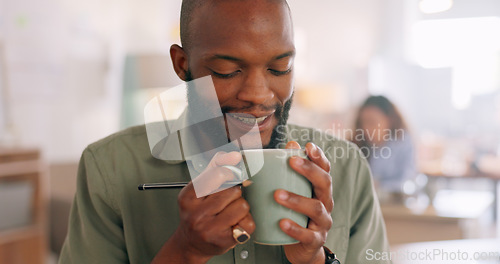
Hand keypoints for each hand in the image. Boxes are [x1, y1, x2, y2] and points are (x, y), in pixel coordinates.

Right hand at [152, 152, 255, 263]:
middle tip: (224, 202)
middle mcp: (196, 213)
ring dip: (240, 207)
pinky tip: (233, 224)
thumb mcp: (198, 189)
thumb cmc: (196, 214)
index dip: (230, 172)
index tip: (233, 173)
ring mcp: (209, 229)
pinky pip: (248, 222)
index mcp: (189, 197)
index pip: (217, 174)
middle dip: (233, 194)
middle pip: (233, 190)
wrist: (190, 243)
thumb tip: (233, 155)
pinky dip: (245, 222)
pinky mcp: (224, 241)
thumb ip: (214, 168)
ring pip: (242, 205)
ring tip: (229, 213)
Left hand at [275, 141, 333, 263]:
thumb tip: (290, 144)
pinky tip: (282, 222)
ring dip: (297, 199)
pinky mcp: (315, 240)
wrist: (302, 248)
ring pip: (316, 208)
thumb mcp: (296, 192)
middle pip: (325, 183)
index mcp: (320, 190)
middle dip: (309, 170)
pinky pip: (308, 235)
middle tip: (291, 161)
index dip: (319, 157)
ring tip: (278, 195)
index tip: (308, 145)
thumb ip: (292, 171)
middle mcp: (326, 203)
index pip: (324, 169)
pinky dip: (295, 228)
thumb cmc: (297, 215)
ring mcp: (323, 222)